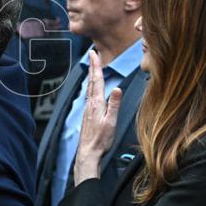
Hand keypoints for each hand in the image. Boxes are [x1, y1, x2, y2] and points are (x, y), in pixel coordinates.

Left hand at [73, 50, 122, 184]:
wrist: (88, 152)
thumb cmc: (100, 140)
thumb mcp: (111, 122)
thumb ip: (114, 105)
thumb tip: (117, 88)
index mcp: (97, 104)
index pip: (97, 81)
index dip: (96, 66)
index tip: (94, 54)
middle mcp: (90, 104)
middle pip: (91, 81)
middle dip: (92, 66)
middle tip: (92, 54)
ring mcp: (87, 109)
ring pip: (89, 88)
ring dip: (91, 75)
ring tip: (92, 66)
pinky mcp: (87, 114)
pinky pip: (89, 95)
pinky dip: (91, 86)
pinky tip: (91, 88)